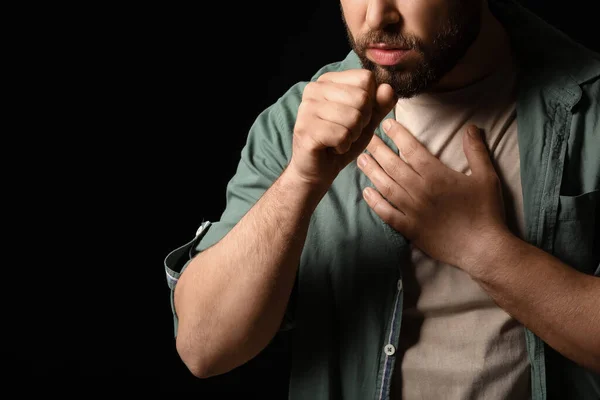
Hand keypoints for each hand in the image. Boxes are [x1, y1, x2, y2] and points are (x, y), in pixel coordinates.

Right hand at [289, 69, 395, 187]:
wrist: (317, 170)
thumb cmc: (341, 141)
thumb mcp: (366, 121)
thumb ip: (379, 104)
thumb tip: (388, 88)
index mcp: (327, 80)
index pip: (365, 78)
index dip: (370, 102)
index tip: (354, 117)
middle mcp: (314, 89)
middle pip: (362, 97)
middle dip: (362, 122)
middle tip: (346, 132)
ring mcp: (306, 108)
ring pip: (353, 117)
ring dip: (352, 135)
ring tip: (338, 140)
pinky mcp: (305, 129)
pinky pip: (342, 135)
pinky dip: (343, 146)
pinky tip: (332, 148)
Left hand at [357, 119, 510, 272]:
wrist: (482, 248)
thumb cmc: (486, 211)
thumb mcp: (486, 177)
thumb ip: (476, 150)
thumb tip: (470, 127)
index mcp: (437, 175)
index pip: (412, 149)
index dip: (398, 135)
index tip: (387, 124)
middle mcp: (420, 190)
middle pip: (393, 165)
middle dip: (378, 150)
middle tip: (366, 139)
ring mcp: (412, 210)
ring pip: (386, 187)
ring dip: (372, 172)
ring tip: (361, 160)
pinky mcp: (409, 228)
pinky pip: (387, 213)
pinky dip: (374, 202)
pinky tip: (366, 192)